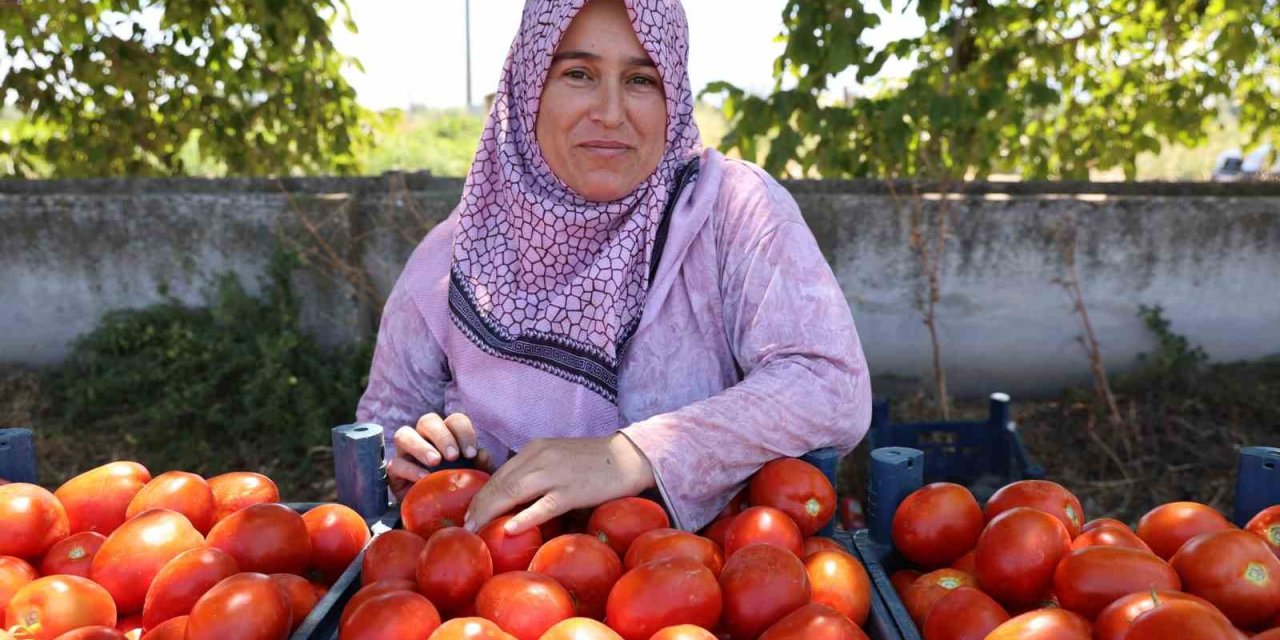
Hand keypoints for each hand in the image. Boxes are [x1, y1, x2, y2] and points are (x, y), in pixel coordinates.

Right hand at [387, 412, 492, 500]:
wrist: (438, 519)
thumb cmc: (459, 492)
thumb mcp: (476, 480)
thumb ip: (482, 467)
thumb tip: (482, 453)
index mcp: (449, 435)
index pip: (454, 421)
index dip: (463, 432)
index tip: (471, 454)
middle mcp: (425, 439)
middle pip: (428, 421)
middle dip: (442, 436)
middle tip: (453, 456)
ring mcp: (406, 453)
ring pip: (404, 435)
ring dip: (420, 446)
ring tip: (435, 462)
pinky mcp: (394, 472)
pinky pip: (396, 464)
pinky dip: (410, 469)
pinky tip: (423, 479)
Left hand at [462, 433, 655, 535]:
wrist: (626, 458)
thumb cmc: (591, 462)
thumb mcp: (557, 457)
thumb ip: (535, 470)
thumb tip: (511, 496)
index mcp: (536, 449)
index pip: (501, 473)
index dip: (482, 494)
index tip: (470, 512)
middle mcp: (541, 457)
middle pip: (501, 483)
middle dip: (480, 505)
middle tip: (466, 525)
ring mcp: (556, 474)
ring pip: (515, 492)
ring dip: (491, 512)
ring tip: (477, 529)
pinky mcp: (573, 490)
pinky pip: (544, 506)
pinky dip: (524, 517)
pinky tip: (509, 529)